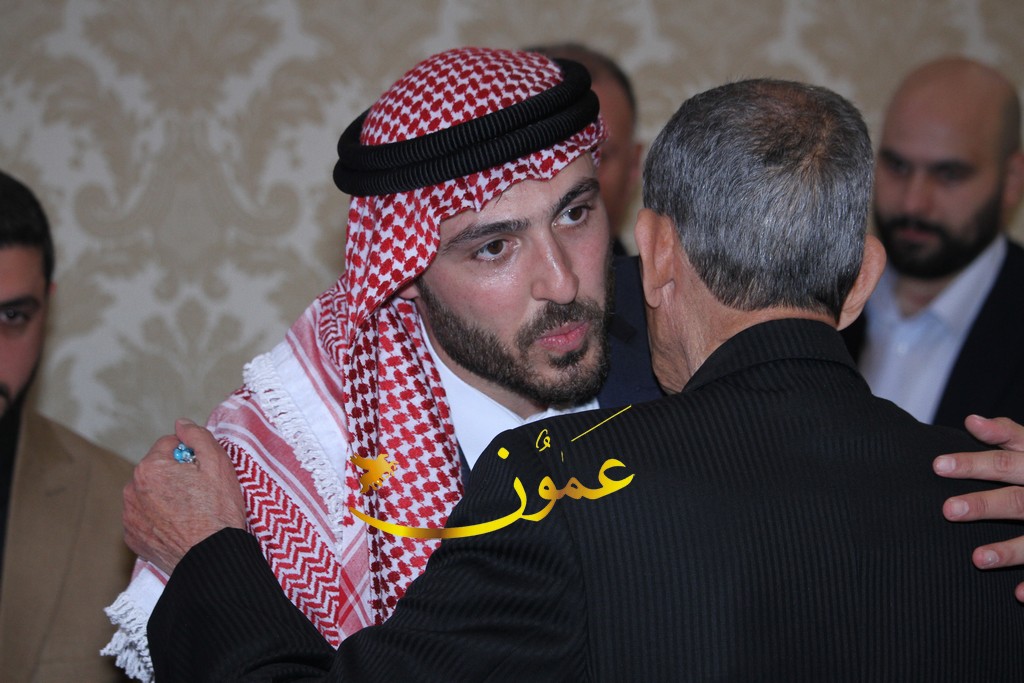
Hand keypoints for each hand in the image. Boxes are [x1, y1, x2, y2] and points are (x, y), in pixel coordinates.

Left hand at [123, 418, 245, 574]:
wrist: (212, 557)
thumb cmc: (217, 510)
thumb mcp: (218, 463)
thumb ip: (197, 436)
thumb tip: (181, 424)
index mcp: (149, 467)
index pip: (168, 445)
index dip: (190, 455)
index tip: (203, 472)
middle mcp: (131, 490)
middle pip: (157, 470)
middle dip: (175, 475)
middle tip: (199, 493)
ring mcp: (130, 517)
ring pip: (149, 494)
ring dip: (165, 496)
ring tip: (190, 512)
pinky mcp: (133, 538)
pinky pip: (145, 518)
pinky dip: (158, 519)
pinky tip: (179, 526)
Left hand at [933, 415, 1023, 600]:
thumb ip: (1009, 435)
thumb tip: (971, 420)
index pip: (1004, 461)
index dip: (973, 463)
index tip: (937, 466)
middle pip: (1018, 500)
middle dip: (985, 505)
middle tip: (947, 510)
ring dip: (1009, 550)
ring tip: (977, 558)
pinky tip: (1019, 595)